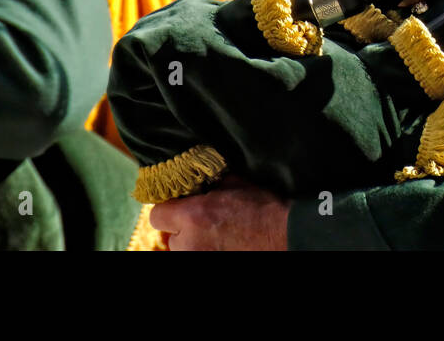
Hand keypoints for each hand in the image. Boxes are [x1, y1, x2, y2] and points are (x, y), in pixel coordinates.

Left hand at [148, 175, 289, 249]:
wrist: (286, 234)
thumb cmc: (264, 208)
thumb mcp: (236, 184)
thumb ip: (211, 184)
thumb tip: (199, 179)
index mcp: (193, 216)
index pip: (157, 215)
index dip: (170, 208)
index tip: (182, 205)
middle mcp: (189, 243)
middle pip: (170, 236)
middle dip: (183, 229)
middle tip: (204, 222)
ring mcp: (199, 258)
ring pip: (183, 250)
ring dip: (193, 243)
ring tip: (216, 235)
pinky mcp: (210, 266)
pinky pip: (198, 255)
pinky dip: (206, 250)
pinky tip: (224, 244)